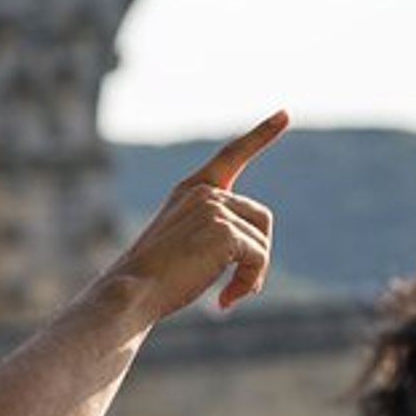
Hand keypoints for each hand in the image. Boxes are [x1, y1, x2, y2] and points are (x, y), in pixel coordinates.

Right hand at [104, 111, 287, 319]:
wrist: (131, 291)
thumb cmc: (151, 279)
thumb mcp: (183, 245)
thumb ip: (215, 234)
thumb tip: (257, 256)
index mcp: (190, 190)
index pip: (231, 155)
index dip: (261, 134)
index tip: (284, 114)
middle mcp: (204, 192)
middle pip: (259, 218)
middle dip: (255, 255)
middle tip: (237, 288)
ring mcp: (215, 208)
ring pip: (261, 242)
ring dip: (252, 274)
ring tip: (227, 297)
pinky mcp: (226, 230)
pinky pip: (259, 258)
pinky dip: (250, 283)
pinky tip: (224, 302)